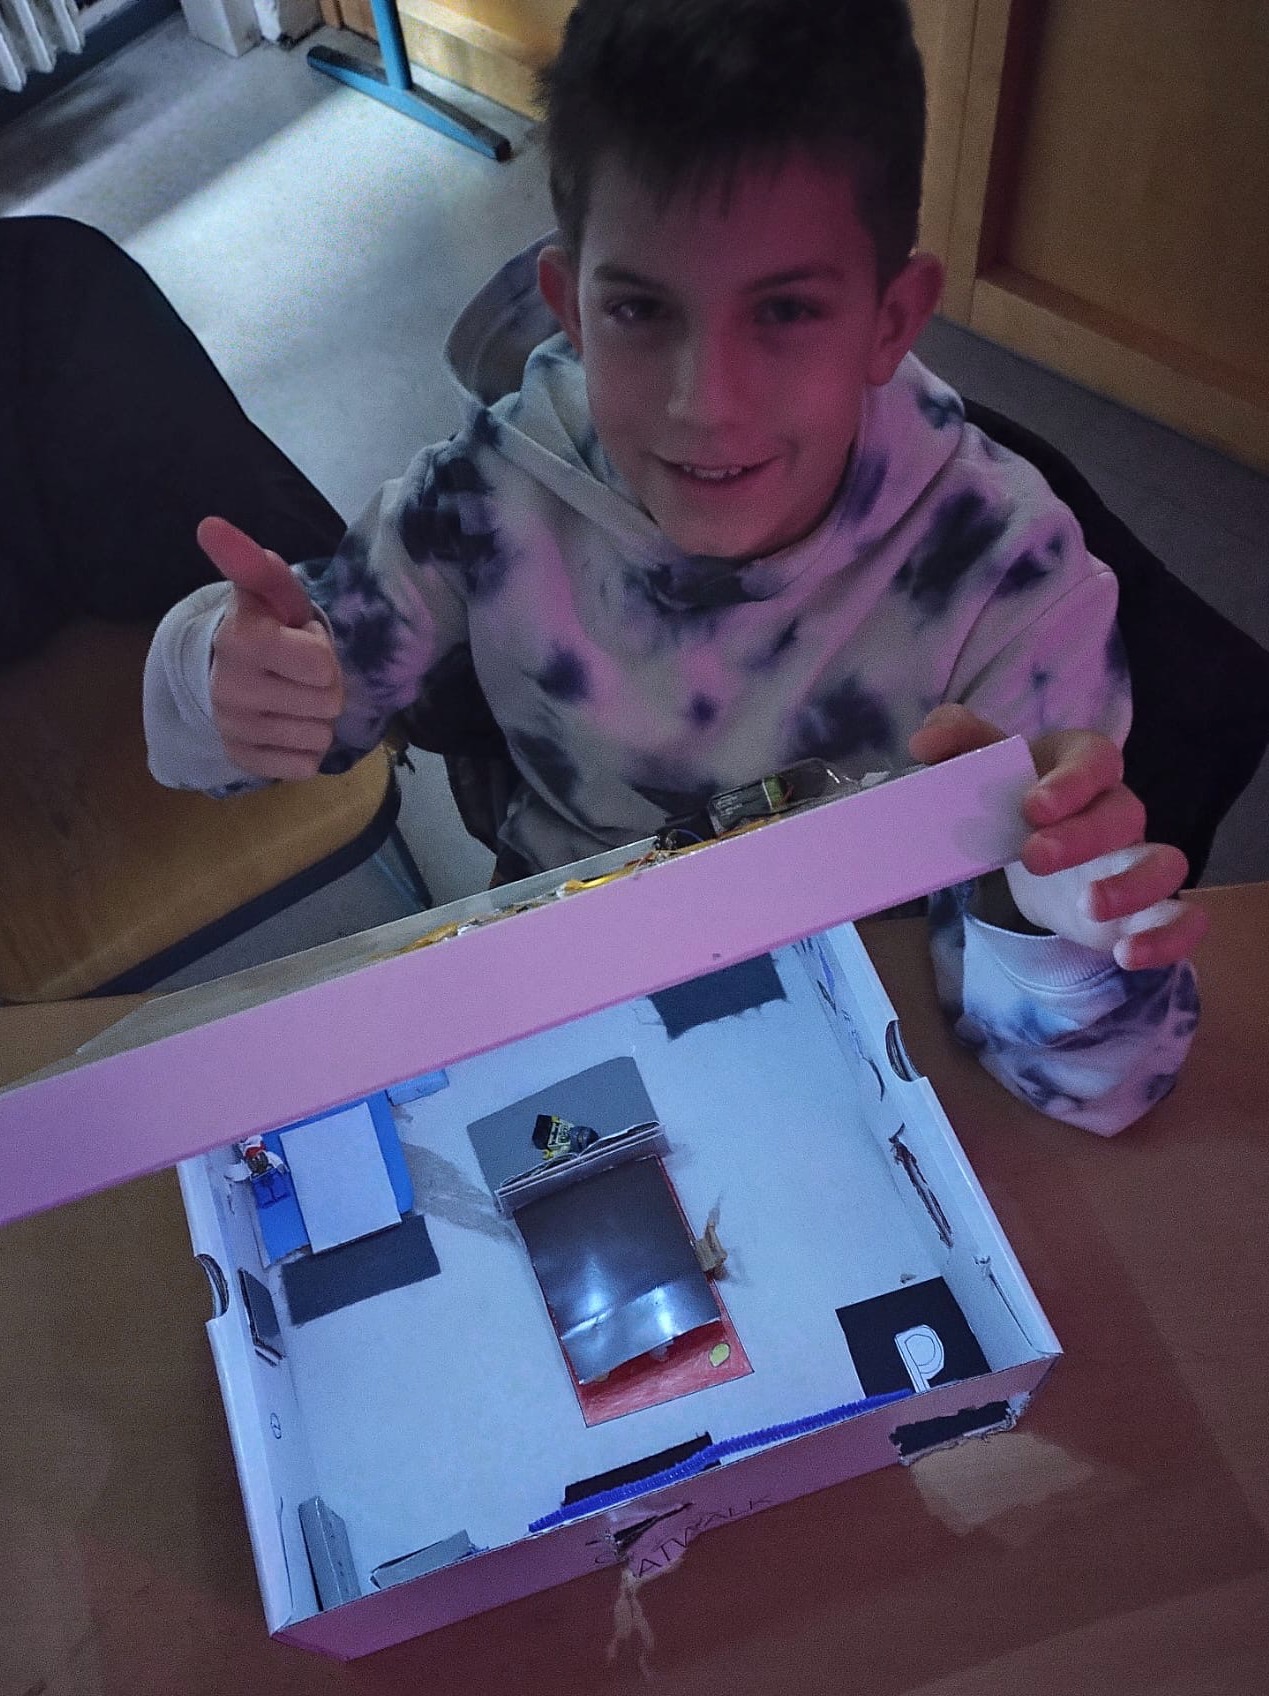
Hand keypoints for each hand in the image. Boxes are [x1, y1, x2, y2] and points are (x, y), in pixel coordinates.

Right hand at [201, 516, 343, 780]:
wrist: (229, 671)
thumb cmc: (268, 627)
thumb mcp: (272, 594)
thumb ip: (255, 564)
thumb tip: (209, 524)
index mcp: (241, 641)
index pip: (322, 665)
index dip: (322, 652)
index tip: (299, 641)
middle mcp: (229, 688)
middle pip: (329, 703)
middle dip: (325, 686)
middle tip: (298, 672)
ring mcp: (232, 729)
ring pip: (320, 737)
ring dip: (317, 718)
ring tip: (292, 696)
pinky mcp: (241, 760)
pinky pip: (304, 766)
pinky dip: (305, 749)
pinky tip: (285, 725)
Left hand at [910, 704, 1207, 969]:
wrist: (1035, 852)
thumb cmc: (1012, 798)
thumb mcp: (982, 766)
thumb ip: (956, 744)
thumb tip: (925, 743)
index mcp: (1082, 766)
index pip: (1096, 758)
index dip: (1072, 781)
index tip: (1032, 807)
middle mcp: (1117, 809)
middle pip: (1124, 811)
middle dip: (1083, 836)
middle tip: (1034, 858)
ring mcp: (1136, 860)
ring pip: (1166, 864)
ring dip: (1134, 886)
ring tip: (1091, 908)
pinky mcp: (1143, 909)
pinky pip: (1180, 919)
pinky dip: (1167, 938)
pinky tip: (1128, 956)